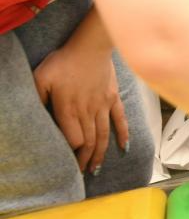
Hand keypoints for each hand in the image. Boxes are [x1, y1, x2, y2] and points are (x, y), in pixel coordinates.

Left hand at [33, 43, 128, 173]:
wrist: (91, 46)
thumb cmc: (64, 61)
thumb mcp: (41, 78)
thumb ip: (37, 99)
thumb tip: (35, 115)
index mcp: (69, 109)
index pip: (74, 139)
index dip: (72, 153)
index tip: (68, 162)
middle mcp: (87, 111)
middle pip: (89, 141)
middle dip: (85, 159)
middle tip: (82, 172)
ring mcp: (103, 105)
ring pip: (103, 135)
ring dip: (100, 153)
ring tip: (96, 168)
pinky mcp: (113, 98)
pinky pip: (120, 119)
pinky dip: (123, 134)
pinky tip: (124, 147)